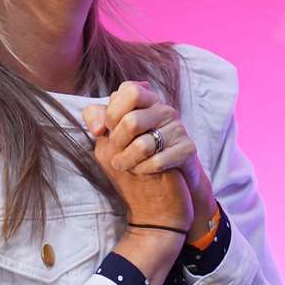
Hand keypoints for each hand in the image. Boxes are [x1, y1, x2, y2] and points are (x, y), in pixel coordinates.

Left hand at [86, 81, 214, 241]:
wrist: (162, 194)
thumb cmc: (135, 160)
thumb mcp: (110, 139)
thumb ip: (99, 120)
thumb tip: (97, 127)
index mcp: (146, 102)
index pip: (129, 90)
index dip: (112, 113)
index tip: (108, 130)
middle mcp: (164, 111)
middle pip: (131, 121)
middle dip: (118, 144)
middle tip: (119, 154)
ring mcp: (178, 129)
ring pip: (143, 145)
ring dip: (128, 162)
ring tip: (129, 167)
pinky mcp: (188, 150)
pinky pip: (157, 161)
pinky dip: (144, 171)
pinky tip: (146, 173)